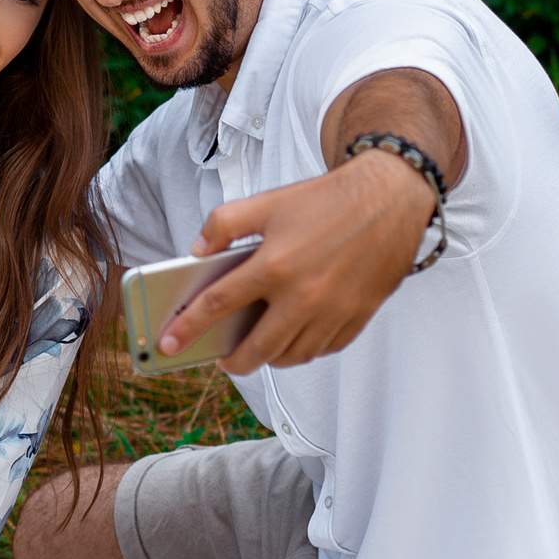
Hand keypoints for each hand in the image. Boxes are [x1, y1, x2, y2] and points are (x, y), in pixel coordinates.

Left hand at [158, 153, 435, 372]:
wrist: (391, 197)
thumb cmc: (326, 200)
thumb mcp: (267, 201)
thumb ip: (224, 224)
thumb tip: (198, 252)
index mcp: (274, 265)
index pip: (218, 305)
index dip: (187, 328)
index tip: (167, 345)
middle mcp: (303, 295)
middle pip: (256, 349)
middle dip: (232, 361)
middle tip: (221, 359)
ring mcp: (333, 311)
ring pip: (291, 356)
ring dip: (268, 358)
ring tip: (257, 347)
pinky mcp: (358, 316)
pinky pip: (323, 349)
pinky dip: (304, 351)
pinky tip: (293, 339)